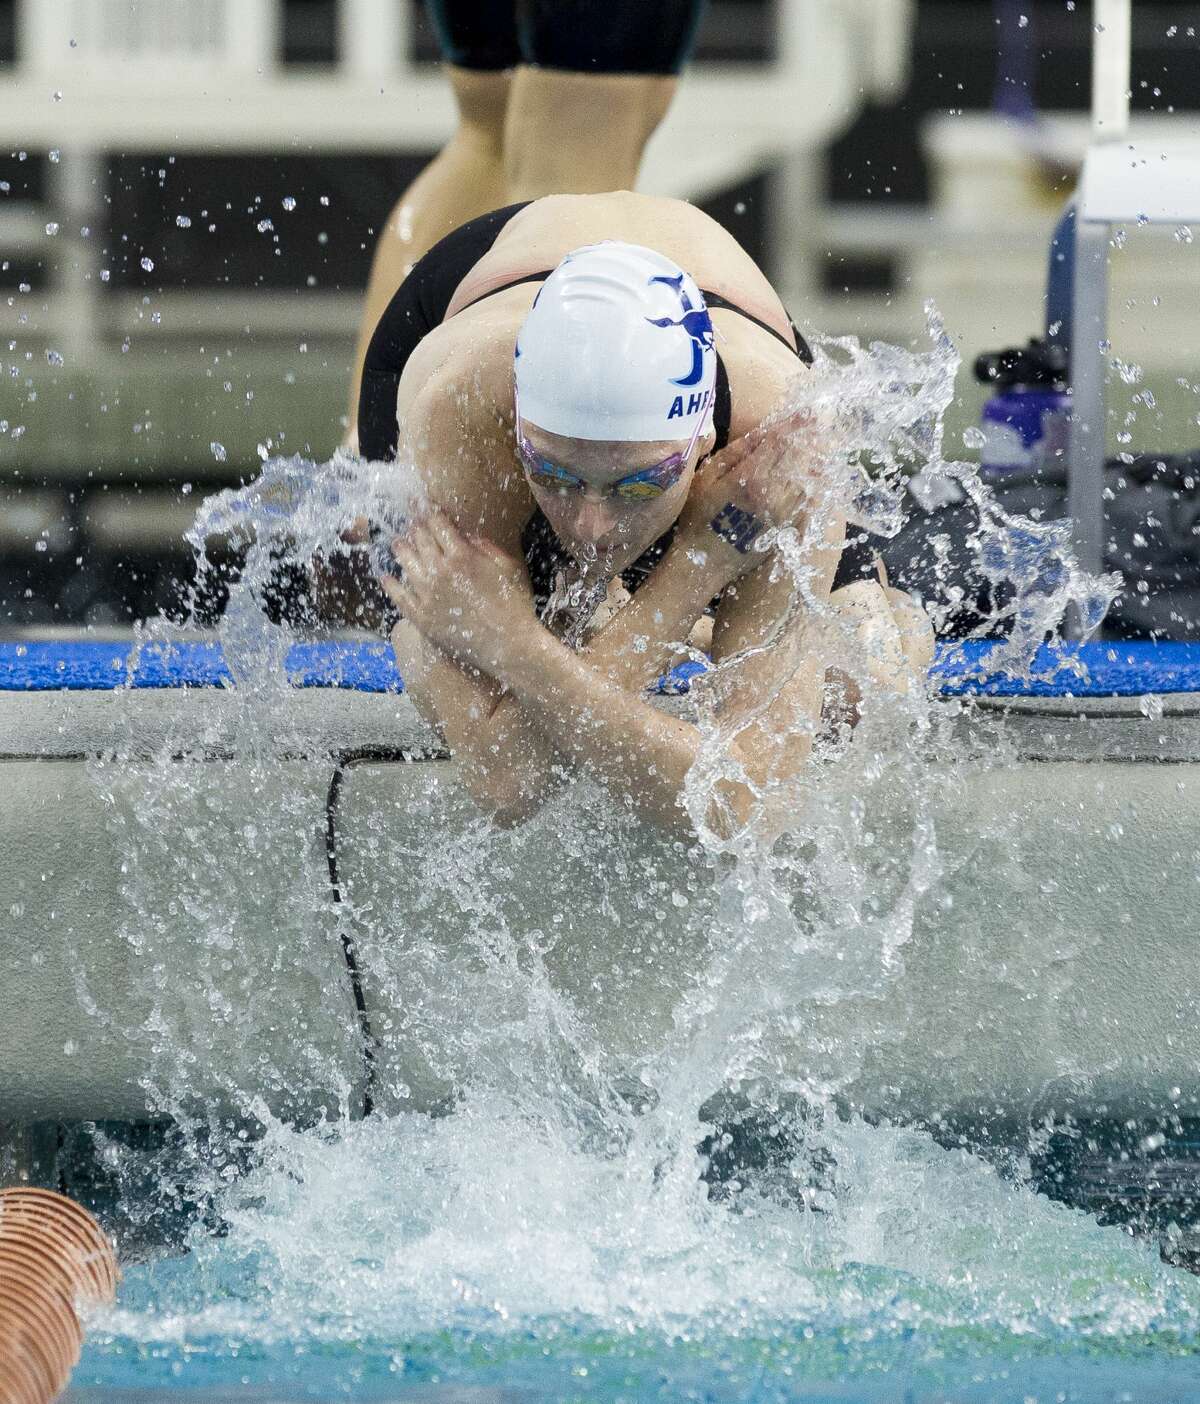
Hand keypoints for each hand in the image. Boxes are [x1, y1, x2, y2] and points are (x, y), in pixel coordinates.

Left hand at [379, 509, 537, 674]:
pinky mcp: (422, 618)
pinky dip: (391, 584)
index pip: (437, 524)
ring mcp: (427, 595)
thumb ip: (486, 547)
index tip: (421, 502)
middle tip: (410, 519)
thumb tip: (467, 536)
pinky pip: (399, 596)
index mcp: (462, 556)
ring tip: (397, 542)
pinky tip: (386, 576)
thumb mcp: (508, 567)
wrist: (509, 646)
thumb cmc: (514, 606)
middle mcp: (439, 572)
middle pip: (420, 540)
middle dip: (415, 526)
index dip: (427, 510)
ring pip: (405, 563)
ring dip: (401, 548)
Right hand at [677, 409, 817, 583]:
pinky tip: (820, 479)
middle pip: (800, 459)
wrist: (703, 564)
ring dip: (818, 461)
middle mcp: (774, 494)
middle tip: (822, 424)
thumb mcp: (707, 479)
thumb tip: (763, 433)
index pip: (780, 442)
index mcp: (752, 478)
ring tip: (825, 447)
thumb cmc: (698, 518)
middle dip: (811, 439)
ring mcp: (785, 515)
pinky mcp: (788, 531)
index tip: (808, 411)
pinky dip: (817, 489)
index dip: (795, 425)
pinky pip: (810, 505)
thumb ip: (736, 454)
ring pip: (809, 481)